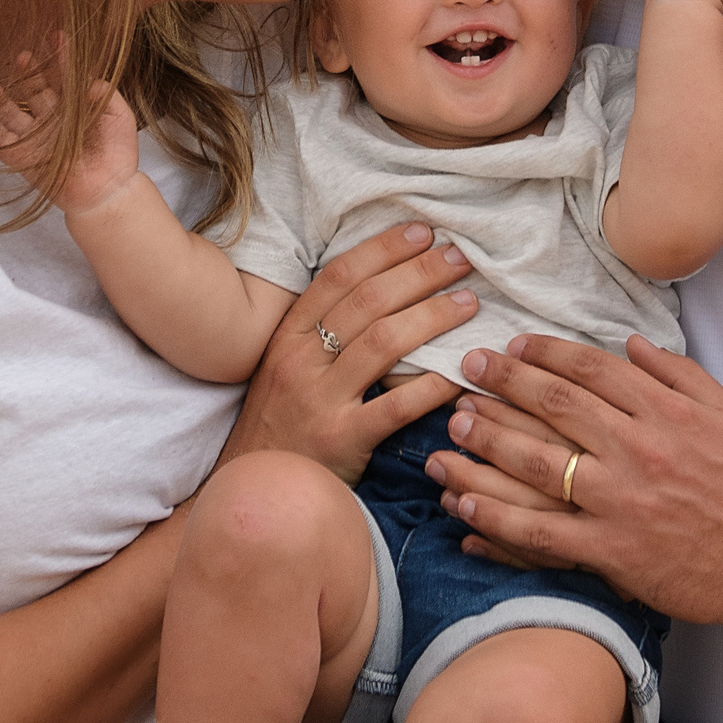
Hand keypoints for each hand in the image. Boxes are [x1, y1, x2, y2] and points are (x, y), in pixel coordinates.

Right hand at [0, 49, 140, 214]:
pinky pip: (1, 141)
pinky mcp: (23, 158)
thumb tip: (87, 77)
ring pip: (12, 114)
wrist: (108, 189)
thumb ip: (104, 92)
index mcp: (73, 108)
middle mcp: (52, 120)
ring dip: (0, 98)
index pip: (62, 78)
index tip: (56, 36)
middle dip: (27, 74)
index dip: (59, 58)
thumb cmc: (118, 153)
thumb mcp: (118, 114)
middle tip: (23, 56)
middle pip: (34, 91)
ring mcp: (36, 139)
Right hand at [221, 222, 481, 484]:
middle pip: (369, 301)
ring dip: (433, 316)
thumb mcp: (284, 367)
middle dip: (420, 273)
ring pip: (384, 343)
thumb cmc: (279, 423)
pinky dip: (433, 386)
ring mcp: (320, 400)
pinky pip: (397, 406)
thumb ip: (320, 331)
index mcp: (287, 335)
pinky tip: (462, 373)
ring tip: (469, 302)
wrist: (253, 490)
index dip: (384, 248)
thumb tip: (379, 288)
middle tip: (460, 257)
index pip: (340, 276)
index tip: (423, 232)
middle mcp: (300, 360)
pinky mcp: (342, 441)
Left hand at [428, 333, 722, 630]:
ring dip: (490, 439)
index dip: (546, 352)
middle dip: (506, 381)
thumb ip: (678, 373)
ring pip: (540, 462)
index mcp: (665, 412)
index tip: (514, 344)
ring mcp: (620, 500)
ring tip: (454, 423)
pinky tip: (465, 500)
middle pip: (556, 405)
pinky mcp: (610, 549)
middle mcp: (637, 449)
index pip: (592, 370)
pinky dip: (498, 516)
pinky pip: (541, 531)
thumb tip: (631, 344)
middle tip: (469, 366)